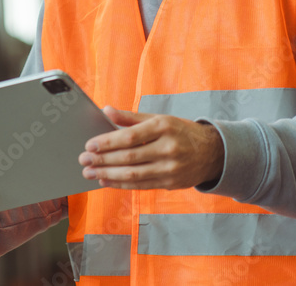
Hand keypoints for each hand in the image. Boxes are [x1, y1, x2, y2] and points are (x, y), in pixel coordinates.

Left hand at [79, 106, 224, 189]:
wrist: (212, 152)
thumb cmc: (180, 131)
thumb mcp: (159, 118)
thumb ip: (131, 117)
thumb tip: (106, 111)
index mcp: (164, 127)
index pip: (130, 137)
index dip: (107, 142)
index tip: (89, 145)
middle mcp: (168, 148)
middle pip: (129, 158)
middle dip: (102, 160)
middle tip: (83, 161)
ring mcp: (171, 169)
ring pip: (133, 175)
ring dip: (108, 175)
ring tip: (90, 173)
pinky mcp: (170, 183)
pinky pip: (141, 186)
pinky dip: (121, 184)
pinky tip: (106, 180)